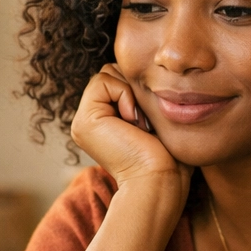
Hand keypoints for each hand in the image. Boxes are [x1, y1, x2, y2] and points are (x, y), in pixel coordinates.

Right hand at [70, 64, 191, 196]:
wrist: (160, 180)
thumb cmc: (167, 157)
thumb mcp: (153, 118)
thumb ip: (140, 95)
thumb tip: (142, 70)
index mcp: (102, 121)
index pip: (118, 78)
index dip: (139, 88)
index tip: (149, 122)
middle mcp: (89, 121)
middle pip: (111, 72)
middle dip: (134, 88)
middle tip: (144, 124)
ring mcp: (83, 121)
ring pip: (107, 73)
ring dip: (131, 93)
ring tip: (139, 125)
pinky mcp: (84, 120)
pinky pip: (103, 80)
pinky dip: (124, 95)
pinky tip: (132, 121)